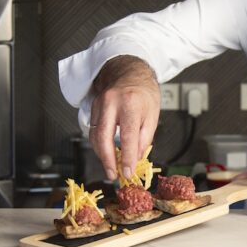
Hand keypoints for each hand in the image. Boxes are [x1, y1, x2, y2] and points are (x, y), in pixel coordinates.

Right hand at [89, 56, 161, 181]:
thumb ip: (144, 138)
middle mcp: (112, 103)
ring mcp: (100, 104)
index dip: (126, 158)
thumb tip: (134, 158)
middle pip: (104, 137)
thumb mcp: (153, 115)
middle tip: (113, 174)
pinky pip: (93, 130)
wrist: (130, 72)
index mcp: (131, 104)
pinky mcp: (93, 107)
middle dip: (107, 160)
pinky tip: (106, 153)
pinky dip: (99, 144)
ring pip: (95, 136)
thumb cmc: (144, 93)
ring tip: (110, 167)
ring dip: (102, 154)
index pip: (127, 137)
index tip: (127, 172)